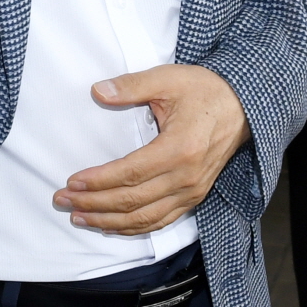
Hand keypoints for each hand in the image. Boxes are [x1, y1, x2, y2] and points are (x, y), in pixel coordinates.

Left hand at [54, 65, 249, 234]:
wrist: (243, 107)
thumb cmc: (204, 91)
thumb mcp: (168, 79)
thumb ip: (132, 86)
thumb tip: (98, 91)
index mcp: (179, 149)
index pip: (130, 173)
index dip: (98, 181)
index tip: (72, 181)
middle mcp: (186, 177)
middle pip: (132, 200)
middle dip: (94, 203)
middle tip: (63, 200)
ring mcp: (192, 191)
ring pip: (144, 218)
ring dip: (108, 221)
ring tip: (79, 217)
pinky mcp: (194, 197)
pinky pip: (161, 221)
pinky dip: (133, 228)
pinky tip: (110, 225)